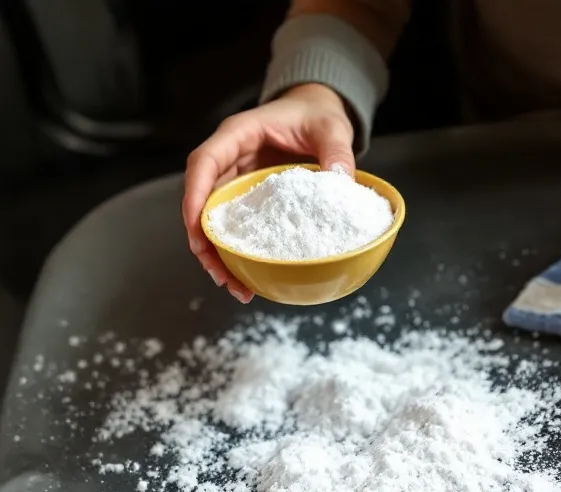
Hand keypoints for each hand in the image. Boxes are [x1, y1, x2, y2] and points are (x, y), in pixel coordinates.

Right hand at [182, 83, 355, 302]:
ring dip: (219, 253)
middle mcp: (230, 158)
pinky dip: (240, 249)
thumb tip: (343, 182)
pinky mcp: (250, 195)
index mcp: (238, 134)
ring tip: (236, 287)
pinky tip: (250, 275)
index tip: (197, 231)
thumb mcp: (331, 128)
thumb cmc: (317, 114)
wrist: (320, 114)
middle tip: (220, 275)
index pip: (203, 163)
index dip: (194, 197)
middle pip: (201, 200)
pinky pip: (238, 223)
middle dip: (204, 240)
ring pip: (214, 218)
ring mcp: (238, 178)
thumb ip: (337, 152)